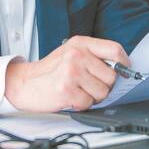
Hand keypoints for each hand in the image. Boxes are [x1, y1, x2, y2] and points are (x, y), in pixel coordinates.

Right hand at [4, 36, 129, 111]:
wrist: (25, 83)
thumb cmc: (51, 70)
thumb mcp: (72, 53)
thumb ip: (94, 56)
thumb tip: (121, 69)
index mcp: (81, 43)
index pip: (115, 49)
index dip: (124, 63)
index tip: (124, 72)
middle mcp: (76, 54)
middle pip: (111, 76)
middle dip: (103, 86)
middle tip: (88, 85)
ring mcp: (71, 72)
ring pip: (102, 92)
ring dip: (93, 97)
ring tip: (78, 90)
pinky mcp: (66, 90)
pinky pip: (89, 103)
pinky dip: (81, 104)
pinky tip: (70, 97)